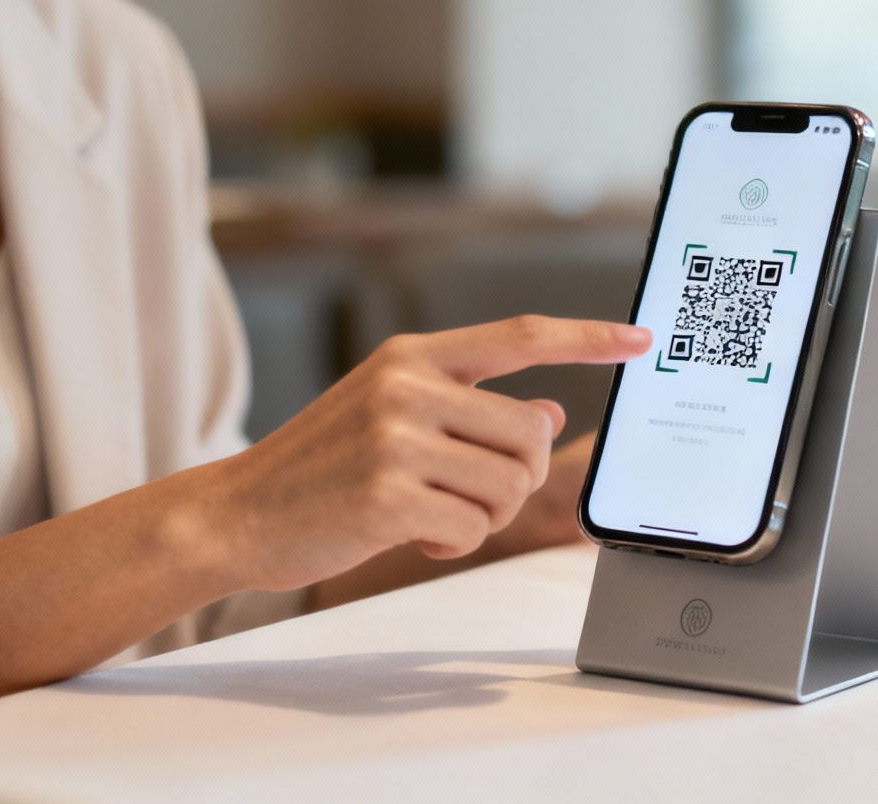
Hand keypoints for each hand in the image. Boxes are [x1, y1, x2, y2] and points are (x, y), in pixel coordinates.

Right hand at [205, 316, 650, 591]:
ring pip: (508, 486)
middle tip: (464, 494)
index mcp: (412, 357)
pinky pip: (472, 529)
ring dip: (481, 515)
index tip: (642, 339)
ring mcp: (395, 438)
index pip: (520, 335)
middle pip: (528, 436)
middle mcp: (406, 386)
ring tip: (428, 511)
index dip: (588, 338)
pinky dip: (451, 543)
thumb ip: (469, 408)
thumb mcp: (392, 417)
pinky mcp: (387, 495)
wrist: (235, 514)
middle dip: (514, 479)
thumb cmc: (322, 468)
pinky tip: (406, 533)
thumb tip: (548, 412)